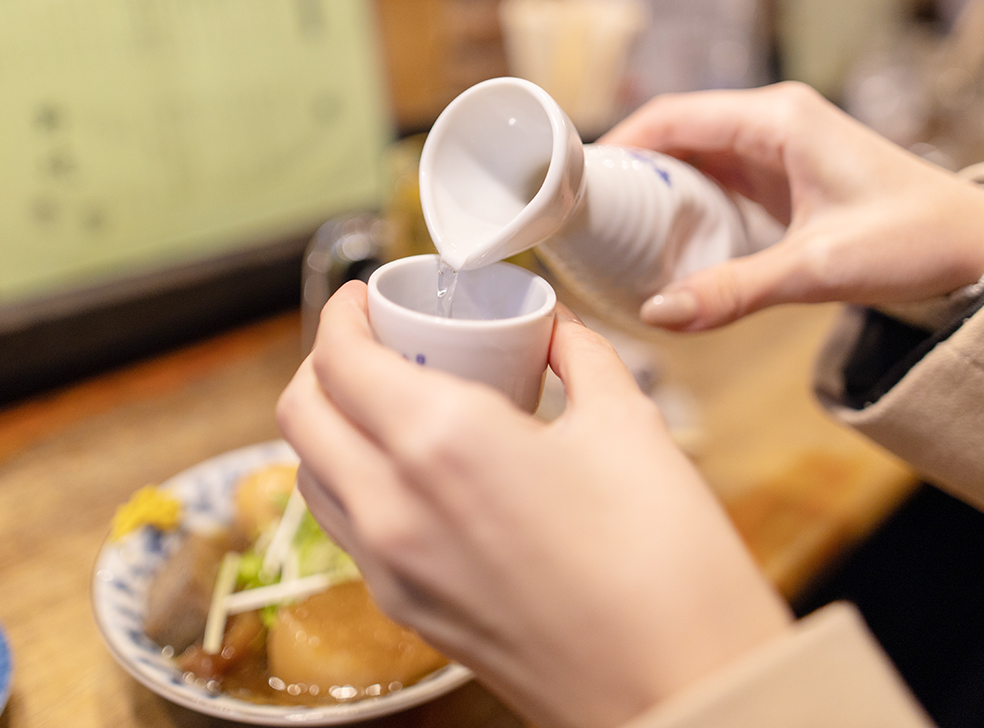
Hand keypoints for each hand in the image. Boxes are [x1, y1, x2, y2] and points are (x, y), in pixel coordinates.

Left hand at [277, 285, 790, 727]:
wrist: (682, 694)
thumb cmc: (665, 564)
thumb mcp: (630, 426)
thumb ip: (581, 357)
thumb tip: (556, 327)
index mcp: (439, 443)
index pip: (340, 359)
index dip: (342, 315)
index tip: (366, 296)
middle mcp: (392, 507)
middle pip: (301, 415)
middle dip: (322, 362)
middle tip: (374, 339)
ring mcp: (392, 571)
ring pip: (313, 476)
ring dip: (330, 426)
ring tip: (390, 402)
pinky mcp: (410, 615)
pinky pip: (349, 530)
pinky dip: (355, 482)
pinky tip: (416, 473)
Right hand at [600, 83, 983, 330]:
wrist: (980, 250)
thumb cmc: (915, 240)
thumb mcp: (818, 268)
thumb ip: (734, 291)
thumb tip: (658, 315)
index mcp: (779, 119)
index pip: (675, 116)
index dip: (618, 144)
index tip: (574, 181)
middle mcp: (776, 123)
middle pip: (677, 135)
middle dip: (628, 172)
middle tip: (582, 217)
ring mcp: (782, 151)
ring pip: (696, 161)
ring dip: (656, 193)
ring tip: (610, 233)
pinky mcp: (789, 181)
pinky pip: (721, 184)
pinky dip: (688, 208)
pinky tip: (665, 243)